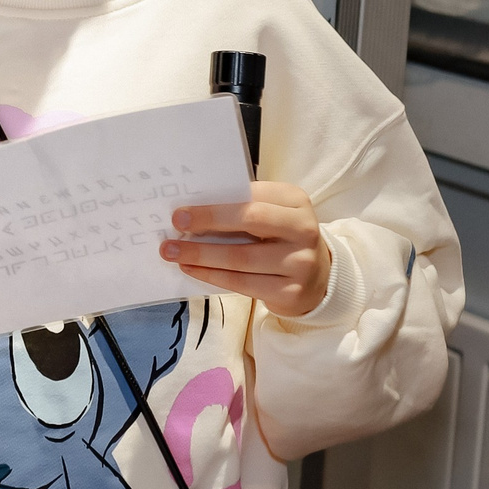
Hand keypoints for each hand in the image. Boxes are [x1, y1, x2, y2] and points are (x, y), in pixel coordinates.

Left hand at [162, 182, 331, 317]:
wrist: (316, 277)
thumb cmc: (280, 237)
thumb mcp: (272, 214)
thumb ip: (241, 207)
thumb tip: (192, 209)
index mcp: (296, 201)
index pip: (253, 196)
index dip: (215, 204)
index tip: (182, 210)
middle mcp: (303, 230)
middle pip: (251, 220)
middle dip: (208, 221)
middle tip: (175, 225)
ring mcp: (300, 263)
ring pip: (241, 257)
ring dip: (201, 254)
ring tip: (172, 252)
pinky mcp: (290, 292)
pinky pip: (242, 284)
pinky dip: (211, 275)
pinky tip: (190, 269)